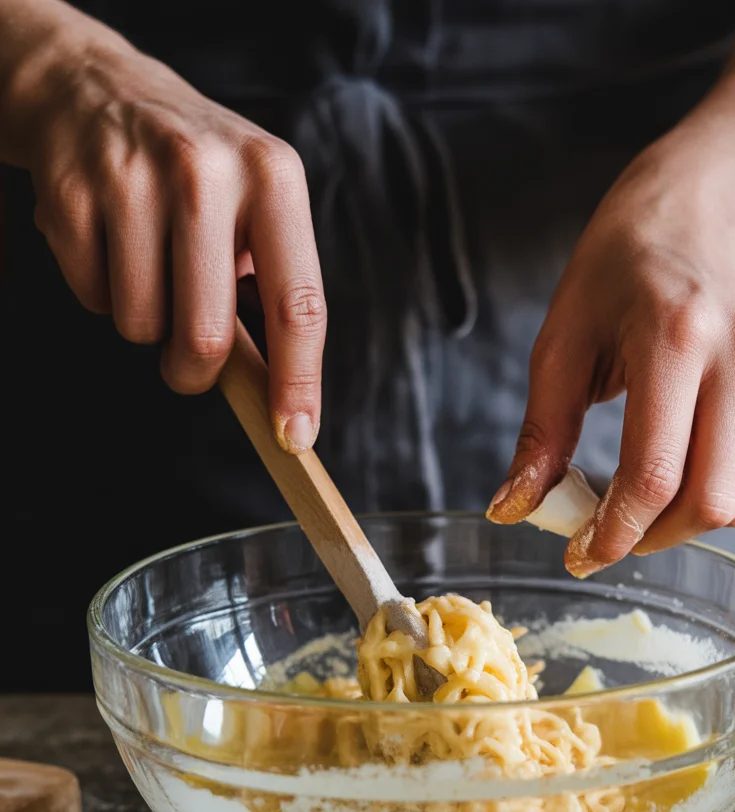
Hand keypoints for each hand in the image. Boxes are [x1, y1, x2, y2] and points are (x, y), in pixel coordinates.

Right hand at [9, 14, 324, 451]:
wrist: (95, 87)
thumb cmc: (197, 171)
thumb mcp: (257, 205)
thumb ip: (272, 291)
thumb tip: (280, 399)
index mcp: (274, 177)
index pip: (298, 304)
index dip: (297, 381)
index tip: (294, 435)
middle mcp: (206, 170)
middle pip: (205, 337)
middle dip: (195, 371)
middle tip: (189, 363)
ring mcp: (131, 177)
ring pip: (142, 326)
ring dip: (146, 324)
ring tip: (149, 267)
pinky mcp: (70, 192)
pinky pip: (91, 298)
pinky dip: (101, 293)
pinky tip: (110, 243)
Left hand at [487, 157, 734, 575]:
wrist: (686, 231)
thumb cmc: (612, 283)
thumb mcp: (558, 349)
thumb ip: (540, 436)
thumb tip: (511, 511)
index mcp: (676, 337)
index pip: (656, 471)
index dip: (616, 531)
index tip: (581, 555)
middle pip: (708, 500)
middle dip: (650, 538)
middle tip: (604, 536)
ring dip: (679, 524)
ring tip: (635, 503)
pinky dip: (711, 497)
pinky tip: (675, 471)